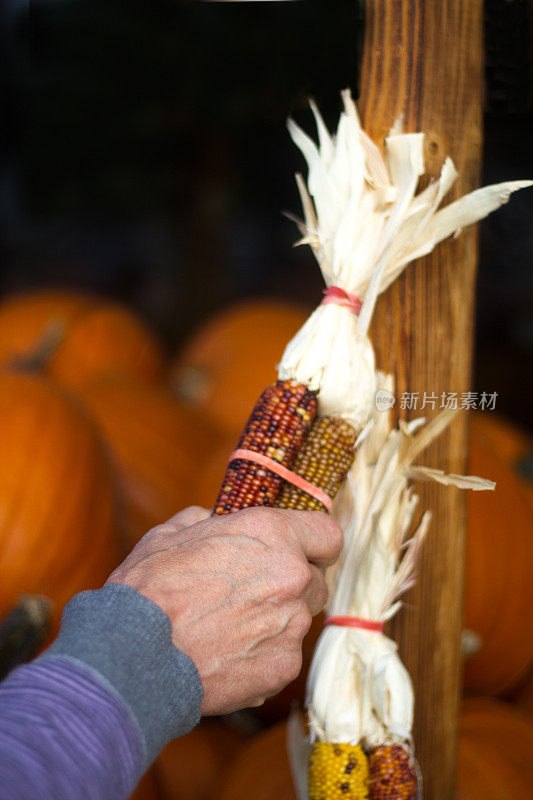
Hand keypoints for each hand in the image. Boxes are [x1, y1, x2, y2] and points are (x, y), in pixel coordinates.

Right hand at [107, 505, 341, 714]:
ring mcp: (291, 626)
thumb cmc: (149, 588)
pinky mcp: (283, 668)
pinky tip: (225, 655)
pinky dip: (262, 656)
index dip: (315, 543)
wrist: (134, 654)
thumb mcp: (172, 533)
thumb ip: (207, 520)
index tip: (304, 551)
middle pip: (315, 580)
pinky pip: (283, 656)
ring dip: (275, 621)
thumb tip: (214, 517)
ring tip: (229, 628)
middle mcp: (292, 577)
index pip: (328, 534)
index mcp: (272, 534)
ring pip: (298, 620)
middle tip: (253, 592)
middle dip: (292, 585)